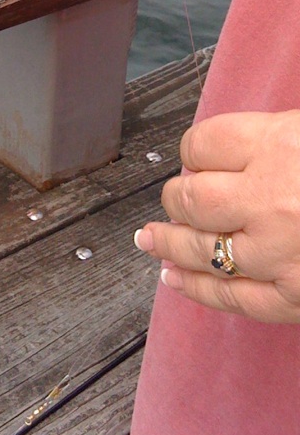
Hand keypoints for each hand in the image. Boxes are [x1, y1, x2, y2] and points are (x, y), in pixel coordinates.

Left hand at [134, 111, 299, 322]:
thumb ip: (268, 138)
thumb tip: (227, 151)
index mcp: (278, 146)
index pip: (202, 145)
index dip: (193, 151)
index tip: (196, 156)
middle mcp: (270, 198)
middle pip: (192, 198)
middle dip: (176, 198)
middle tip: (176, 198)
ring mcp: (279, 251)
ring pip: (200, 249)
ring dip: (168, 244)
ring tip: (148, 239)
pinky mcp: (296, 295)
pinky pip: (234, 296)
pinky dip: (199, 290)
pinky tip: (174, 280)